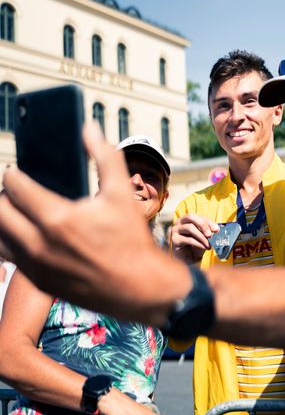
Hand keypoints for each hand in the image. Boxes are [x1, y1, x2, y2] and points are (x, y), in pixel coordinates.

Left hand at [0, 121, 191, 324]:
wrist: (140, 288)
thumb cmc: (131, 240)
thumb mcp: (120, 192)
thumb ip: (103, 155)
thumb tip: (90, 127)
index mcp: (58, 218)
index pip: (14, 187)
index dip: (12, 174)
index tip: (16, 171)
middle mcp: (40, 244)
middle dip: (4, 196)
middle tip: (15, 190)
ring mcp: (36, 267)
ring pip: (0, 237)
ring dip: (5, 221)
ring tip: (18, 211)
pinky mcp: (39, 282)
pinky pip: (11, 258)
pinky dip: (13, 242)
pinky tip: (28, 234)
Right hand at [171, 214, 219, 263]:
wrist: (187, 260)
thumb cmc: (195, 247)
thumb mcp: (203, 237)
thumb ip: (208, 231)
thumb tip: (217, 228)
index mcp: (186, 219)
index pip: (198, 216)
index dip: (208, 222)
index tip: (217, 230)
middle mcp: (179, 222)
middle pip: (191, 216)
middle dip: (203, 224)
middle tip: (210, 234)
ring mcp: (175, 230)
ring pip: (190, 228)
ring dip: (202, 236)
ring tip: (209, 244)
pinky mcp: (174, 240)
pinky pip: (189, 239)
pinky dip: (199, 243)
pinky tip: (205, 247)